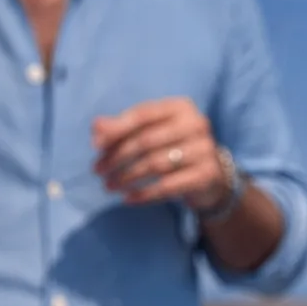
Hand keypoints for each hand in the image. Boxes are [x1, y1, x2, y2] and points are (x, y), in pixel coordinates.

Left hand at [92, 97, 228, 209]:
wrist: (211, 175)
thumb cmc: (174, 147)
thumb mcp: (151, 132)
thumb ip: (123, 127)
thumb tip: (96, 127)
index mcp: (180, 107)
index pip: (143, 115)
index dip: (116, 130)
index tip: (95, 146)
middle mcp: (196, 124)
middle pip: (146, 140)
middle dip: (118, 157)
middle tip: (99, 170)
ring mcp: (204, 150)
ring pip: (155, 164)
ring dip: (127, 177)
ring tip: (109, 186)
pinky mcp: (206, 175)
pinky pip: (168, 186)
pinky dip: (145, 194)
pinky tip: (128, 199)